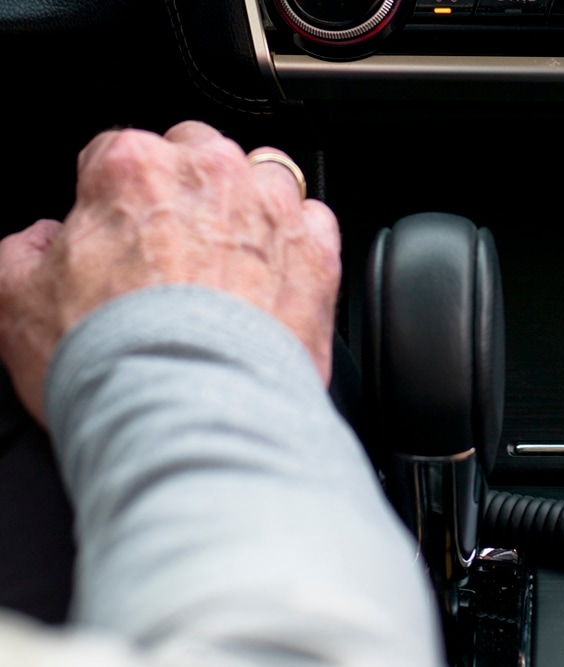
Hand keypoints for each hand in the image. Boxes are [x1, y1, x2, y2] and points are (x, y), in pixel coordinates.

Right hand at [0, 121, 340, 423]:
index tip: (117, 232)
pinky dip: (298, 243)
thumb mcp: (15, 304)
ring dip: (249, 207)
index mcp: (133, 169)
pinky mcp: (320, 253)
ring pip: (265, 178)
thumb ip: (22, 254)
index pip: (118, 152)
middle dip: (187, 189)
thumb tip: (37, 243)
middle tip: (172, 248)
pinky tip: (275, 280)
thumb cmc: (112, 359)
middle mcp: (211, 175)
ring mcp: (272, 210)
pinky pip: (316, 223)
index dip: (114, 197)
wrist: (191, 411)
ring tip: (229, 260)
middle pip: (199, 154)